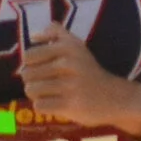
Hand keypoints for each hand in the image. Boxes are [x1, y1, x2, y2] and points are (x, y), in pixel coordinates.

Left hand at [19, 24, 140, 131]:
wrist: (114, 97)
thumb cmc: (88, 71)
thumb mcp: (77, 46)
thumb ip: (56, 33)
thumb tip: (33, 35)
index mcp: (68, 47)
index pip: (29, 56)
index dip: (33, 63)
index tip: (46, 67)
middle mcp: (69, 63)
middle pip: (27, 74)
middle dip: (34, 80)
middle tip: (51, 83)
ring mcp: (70, 85)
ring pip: (30, 90)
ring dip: (38, 94)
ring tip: (53, 93)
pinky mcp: (69, 104)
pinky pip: (38, 105)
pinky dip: (45, 107)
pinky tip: (58, 103)